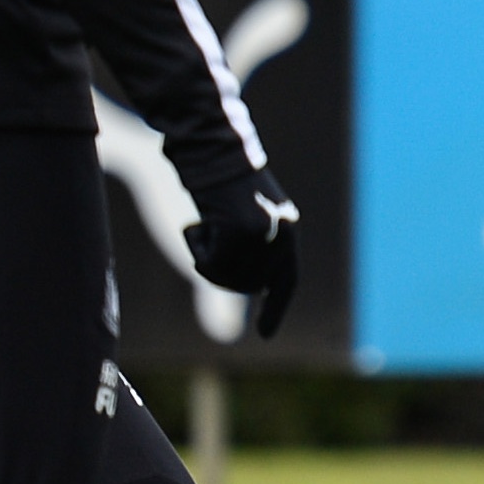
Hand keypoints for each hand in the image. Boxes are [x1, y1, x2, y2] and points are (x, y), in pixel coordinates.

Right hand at [183, 168, 302, 341]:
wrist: (211, 148)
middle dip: (224, 277)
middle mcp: (282, 235)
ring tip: (203, 229)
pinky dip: (197, 251)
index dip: (275, 308)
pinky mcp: (240, 232)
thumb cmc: (220, 179)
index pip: (287, 280)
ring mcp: (263, 234)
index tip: (266, 335)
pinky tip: (195, 226)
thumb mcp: (245, 214)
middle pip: (251, 286)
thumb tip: (251, 286)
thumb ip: (251, 247)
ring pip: (229, 278)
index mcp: (288, 229)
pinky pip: (212, 265)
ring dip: (207, 261)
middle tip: (204, 249)